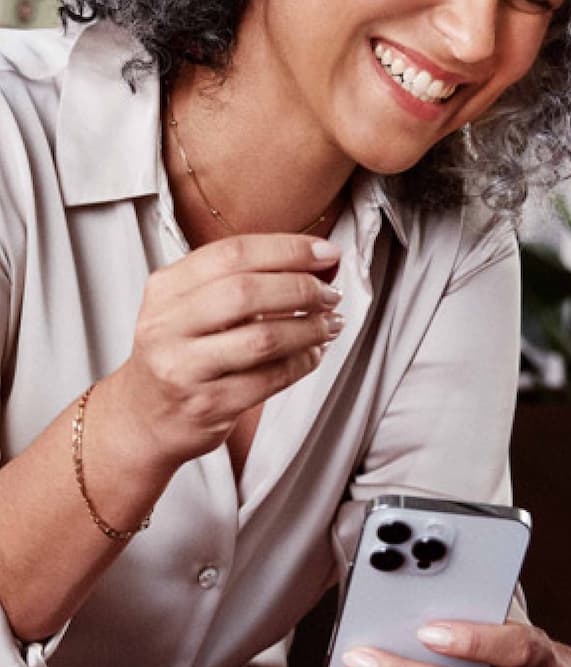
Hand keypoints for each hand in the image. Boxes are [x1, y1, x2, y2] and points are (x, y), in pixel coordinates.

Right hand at [104, 234, 343, 470]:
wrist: (144, 416)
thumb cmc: (182, 354)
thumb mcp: (193, 306)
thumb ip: (247, 279)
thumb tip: (320, 263)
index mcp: (166, 287)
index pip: (233, 253)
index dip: (289, 249)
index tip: (326, 254)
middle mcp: (168, 324)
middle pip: (247, 292)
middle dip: (302, 289)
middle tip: (331, 295)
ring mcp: (184, 367)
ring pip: (263, 338)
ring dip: (310, 328)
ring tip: (330, 324)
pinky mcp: (207, 404)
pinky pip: (271, 379)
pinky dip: (303, 362)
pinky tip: (313, 353)